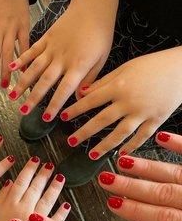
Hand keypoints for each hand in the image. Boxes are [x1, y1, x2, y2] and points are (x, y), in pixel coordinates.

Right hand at [0, 160, 68, 220]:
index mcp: (10, 202)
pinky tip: (66, 204)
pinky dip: (61, 213)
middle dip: (43, 174)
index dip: (29, 169)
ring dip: (54, 188)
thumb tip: (9, 181)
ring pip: (47, 200)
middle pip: (35, 188)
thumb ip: (0, 196)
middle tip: (50, 164)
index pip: (21, 181)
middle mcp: (24, 208)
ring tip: (60, 177)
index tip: (35, 159)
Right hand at [8, 0, 117, 118]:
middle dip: (33, 98)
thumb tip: (80, 99)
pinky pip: (31, 50)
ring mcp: (52, 48)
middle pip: (45, 82)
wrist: (94, 7)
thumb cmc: (100, 34)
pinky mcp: (46, 38)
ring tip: (12, 95)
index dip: (54, 105)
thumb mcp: (102, 59)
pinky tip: (11, 68)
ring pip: (34, 68)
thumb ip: (90, 79)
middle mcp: (62, 59)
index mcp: (78, 65)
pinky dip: (21, 59)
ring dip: (22, 83)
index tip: (46, 118)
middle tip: (23, 111)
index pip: (64, 90)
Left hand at [64, 47, 181, 158]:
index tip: (62, 117)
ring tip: (91, 155)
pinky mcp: (157, 119)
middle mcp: (129, 101)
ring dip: (104, 145)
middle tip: (71, 141)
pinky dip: (132, 146)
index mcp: (119, 86)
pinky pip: (143, 136)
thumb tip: (82, 92)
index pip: (91, 100)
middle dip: (84, 132)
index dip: (75, 110)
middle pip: (102, 120)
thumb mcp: (125, 68)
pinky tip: (121, 154)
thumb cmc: (151, 65)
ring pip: (121, 132)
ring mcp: (144, 112)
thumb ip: (103, 82)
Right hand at [99, 132, 181, 220]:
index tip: (112, 204)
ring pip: (174, 172)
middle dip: (130, 186)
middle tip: (105, 179)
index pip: (164, 217)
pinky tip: (162, 137)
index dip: (136, 211)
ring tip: (123, 161)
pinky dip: (178, 144)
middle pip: (162, 191)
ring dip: (146, 167)